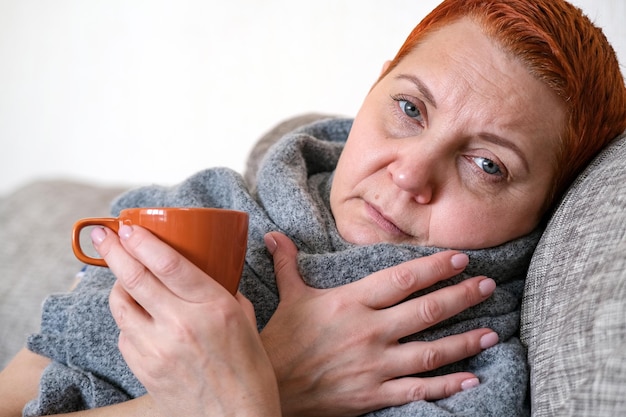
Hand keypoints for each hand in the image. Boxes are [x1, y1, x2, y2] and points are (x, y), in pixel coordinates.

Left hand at [94, 225, 280, 416]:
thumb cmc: (249, 371)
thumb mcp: (246, 320)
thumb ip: (225, 292)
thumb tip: (210, 272)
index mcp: (213, 307)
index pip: (167, 263)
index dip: (142, 241)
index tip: (127, 228)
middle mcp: (182, 324)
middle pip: (134, 278)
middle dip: (113, 251)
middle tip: (102, 236)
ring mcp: (158, 349)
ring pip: (121, 306)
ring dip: (118, 286)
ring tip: (124, 279)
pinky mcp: (144, 369)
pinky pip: (125, 335)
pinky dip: (129, 322)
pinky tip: (141, 320)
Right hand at [261, 232, 497, 416]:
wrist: (271, 387)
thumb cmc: (281, 340)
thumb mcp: (288, 297)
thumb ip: (288, 264)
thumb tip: (274, 236)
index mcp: (351, 302)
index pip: (403, 279)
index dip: (435, 267)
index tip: (461, 259)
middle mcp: (369, 330)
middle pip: (426, 310)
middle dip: (462, 297)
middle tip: (488, 286)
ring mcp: (375, 364)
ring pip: (431, 351)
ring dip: (465, 341)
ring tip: (492, 333)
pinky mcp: (375, 393)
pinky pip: (418, 389)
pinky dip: (447, 385)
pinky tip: (471, 378)